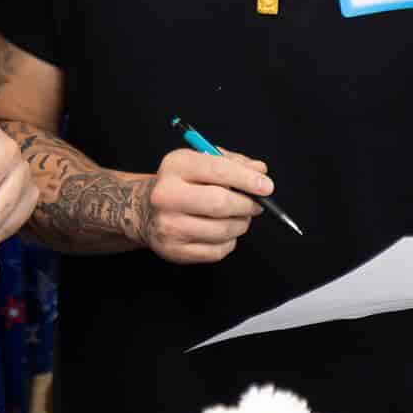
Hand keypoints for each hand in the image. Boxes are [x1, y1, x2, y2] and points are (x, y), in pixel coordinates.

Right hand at [143, 147, 270, 264]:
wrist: (145, 210)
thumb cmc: (181, 183)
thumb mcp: (200, 162)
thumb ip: (232, 162)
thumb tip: (260, 172)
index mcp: (175, 165)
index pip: (218, 170)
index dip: (247, 179)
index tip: (266, 186)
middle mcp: (166, 194)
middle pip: (220, 203)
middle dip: (247, 205)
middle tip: (256, 205)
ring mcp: (169, 225)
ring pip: (223, 230)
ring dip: (240, 224)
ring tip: (239, 217)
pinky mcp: (174, 250)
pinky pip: (217, 250)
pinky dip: (229, 242)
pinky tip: (223, 231)